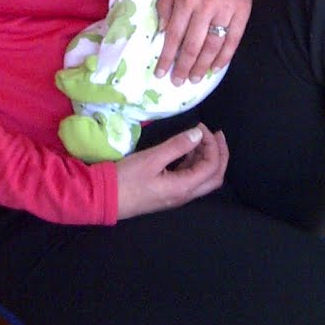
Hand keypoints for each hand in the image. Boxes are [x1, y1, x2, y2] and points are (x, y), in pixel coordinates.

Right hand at [114, 124, 228, 218]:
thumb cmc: (126, 178)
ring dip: (207, 158)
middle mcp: (185, 195)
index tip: (201, 126)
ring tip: (201, 139)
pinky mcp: (169, 193)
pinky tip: (187, 152)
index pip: (212, 165)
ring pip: (204, 178)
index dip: (212, 144)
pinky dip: (194, 163)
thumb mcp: (151, 158)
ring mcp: (177, 196)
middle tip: (217, 134)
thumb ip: (177, 146)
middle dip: (220, 154)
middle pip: (215, 176)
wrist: (104, 198)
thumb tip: (198, 134)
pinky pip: (190, 179)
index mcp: (184, 187)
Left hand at [154, 0, 254, 84]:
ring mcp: (226, 10)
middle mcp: (205, 7)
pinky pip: (233, 40)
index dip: (166, 57)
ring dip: (202, 66)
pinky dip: (224, 57)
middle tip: (177, 82)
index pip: (173, 35)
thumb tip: (161, 31)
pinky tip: (216, 68)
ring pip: (212, 46)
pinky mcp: (243, 11)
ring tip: (193, 79)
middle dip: (183, 67)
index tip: (160, 73)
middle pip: (192, 46)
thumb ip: (167, 5)